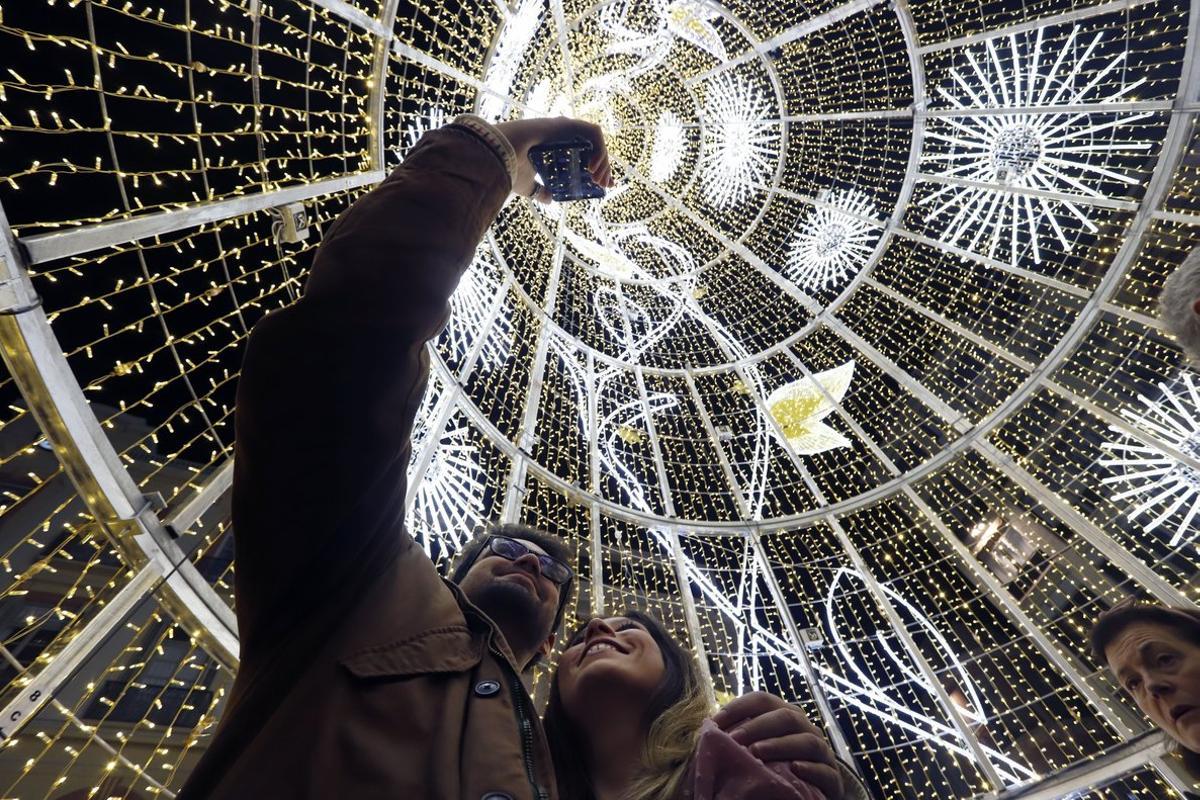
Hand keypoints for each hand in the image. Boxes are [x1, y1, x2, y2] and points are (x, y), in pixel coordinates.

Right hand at [493, 116, 613, 202]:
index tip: (605, 184)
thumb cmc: (511, 169)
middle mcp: (562, 135)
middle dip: (604, 166)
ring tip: (598, 178)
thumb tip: (548, 199)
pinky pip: (593, 133)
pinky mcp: (567, 124)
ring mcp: (565, 128)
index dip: (599, 168)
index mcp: (555, 147)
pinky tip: (594, 167)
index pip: (584, 155)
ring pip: (595, 140)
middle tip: (604, 184)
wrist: (500, 158)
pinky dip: (599, 149)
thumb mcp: (528, 186)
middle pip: (592, 148)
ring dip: (603, 159)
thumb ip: (539, 191)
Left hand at [712, 691, 843, 799]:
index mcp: (784, 715)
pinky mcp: (833, 777)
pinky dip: (810, 769)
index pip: (762, 699)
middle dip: (757, 726)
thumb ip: (739, 736)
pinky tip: (794, 770)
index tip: (714, 723)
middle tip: (734, 740)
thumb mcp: (756, 749)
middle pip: (785, 716)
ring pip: (807, 740)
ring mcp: (822, 751)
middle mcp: (805, 728)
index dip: (738, 707)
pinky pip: (825, 770)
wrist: (807, 793)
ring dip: (780, 745)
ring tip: (757, 753)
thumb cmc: (774, 767)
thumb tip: (705, 729)